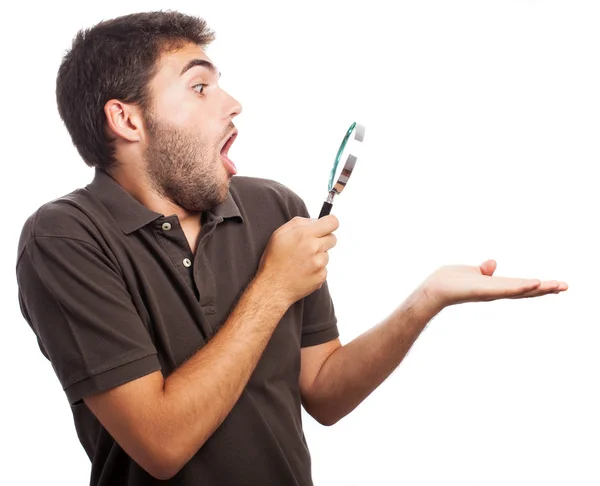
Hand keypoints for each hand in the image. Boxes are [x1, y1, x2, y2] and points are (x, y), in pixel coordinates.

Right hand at [256, 215, 338, 306]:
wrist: (272, 286)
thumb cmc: (274, 260)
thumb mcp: (279, 234)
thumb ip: (299, 222)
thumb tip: (314, 221)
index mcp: (305, 234)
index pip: (332, 222)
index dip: (330, 223)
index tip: (327, 226)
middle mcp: (314, 248)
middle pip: (333, 238)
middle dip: (323, 240)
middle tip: (310, 246)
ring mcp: (319, 263)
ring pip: (327, 254)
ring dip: (318, 256)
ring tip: (301, 262)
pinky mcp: (321, 276)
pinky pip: (324, 268)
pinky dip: (316, 269)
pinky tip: (303, 272)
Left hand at [419, 259, 567, 311]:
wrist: (433, 289)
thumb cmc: (449, 282)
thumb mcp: (470, 272)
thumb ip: (483, 270)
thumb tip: (492, 264)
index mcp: (495, 286)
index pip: (521, 286)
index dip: (539, 286)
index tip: (557, 284)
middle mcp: (496, 291)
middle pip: (525, 291)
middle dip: (546, 289)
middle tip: (566, 286)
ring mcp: (491, 292)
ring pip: (519, 290)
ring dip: (538, 288)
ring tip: (556, 285)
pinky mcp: (483, 290)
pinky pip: (504, 288)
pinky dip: (520, 286)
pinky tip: (534, 283)